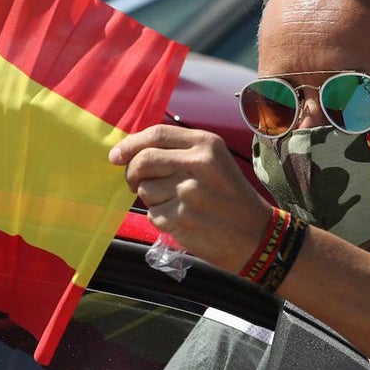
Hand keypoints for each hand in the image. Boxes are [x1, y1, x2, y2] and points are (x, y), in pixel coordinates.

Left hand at [109, 124, 272, 271]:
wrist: (253, 234)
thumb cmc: (227, 195)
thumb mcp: (213, 161)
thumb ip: (178, 151)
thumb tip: (130, 152)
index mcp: (206, 144)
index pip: (156, 135)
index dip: (130, 144)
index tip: (115, 156)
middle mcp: (198, 164)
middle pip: (143, 161)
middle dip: (131, 173)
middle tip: (134, 183)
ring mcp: (189, 192)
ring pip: (144, 190)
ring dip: (151, 199)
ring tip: (174, 203)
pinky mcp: (182, 218)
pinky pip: (152, 214)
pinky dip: (160, 218)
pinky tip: (180, 219)